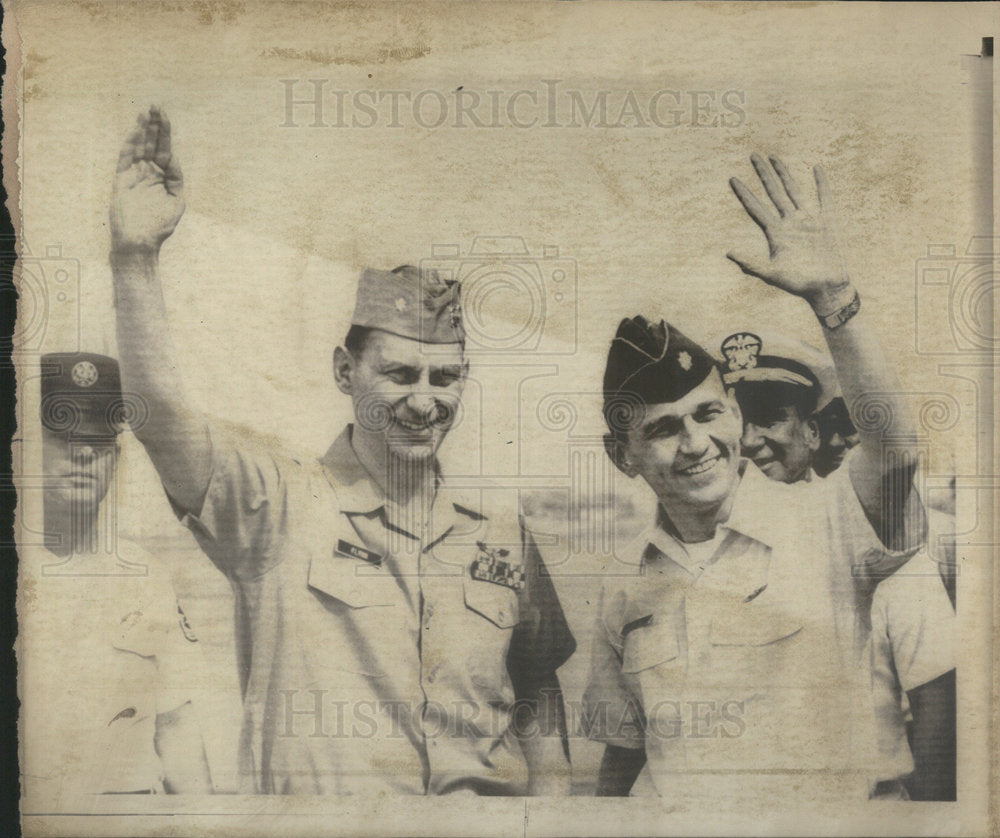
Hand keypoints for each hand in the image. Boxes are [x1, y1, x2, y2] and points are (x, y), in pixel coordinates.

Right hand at [110, 106, 184, 253]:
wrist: (140, 242)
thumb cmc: (160, 226)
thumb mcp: (176, 201)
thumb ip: (176, 178)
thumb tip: (172, 158)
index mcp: (163, 177)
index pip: (166, 151)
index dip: (166, 135)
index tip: (166, 118)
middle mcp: (148, 173)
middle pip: (152, 144)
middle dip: (154, 126)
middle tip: (156, 106)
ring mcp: (134, 175)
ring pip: (139, 148)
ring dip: (142, 130)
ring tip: (146, 112)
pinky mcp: (121, 180)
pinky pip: (125, 159)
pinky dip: (129, 145)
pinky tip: (134, 131)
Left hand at [727, 154, 852, 313]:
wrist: (825, 288)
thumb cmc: (798, 284)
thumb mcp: (772, 274)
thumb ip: (751, 264)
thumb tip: (728, 253)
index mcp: (775, 233)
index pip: (756, 208)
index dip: (744, 194)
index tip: (732, 179)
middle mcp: (789, 223)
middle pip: (773, 193)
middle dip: (763, 174)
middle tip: (752, 155)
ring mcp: (808, 220)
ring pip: (793, 191)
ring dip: (784, 174)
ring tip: (774, 157)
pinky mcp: (827, 221)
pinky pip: (824, 197)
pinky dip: (821, 183)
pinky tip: (816, 167)